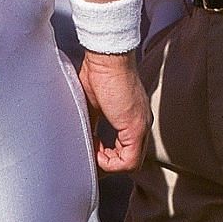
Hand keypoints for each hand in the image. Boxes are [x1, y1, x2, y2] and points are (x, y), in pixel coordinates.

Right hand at [79, 50, 149, 173]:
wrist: (106, 58)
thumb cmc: (98, 72)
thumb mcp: (92, 104)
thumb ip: (92, 123)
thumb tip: (81, 138)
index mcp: (132, 117)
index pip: (125, 149)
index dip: (107, 156)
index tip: (90, 151)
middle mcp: (141, 124)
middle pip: (128, 159)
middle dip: (107, 163)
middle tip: (89, 159)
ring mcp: (141, 127)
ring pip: (129, 163)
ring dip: (107, 163)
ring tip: (91, 153)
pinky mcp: (135, 128)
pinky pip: (127, 161)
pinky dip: (109, 163)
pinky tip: (96, 152)